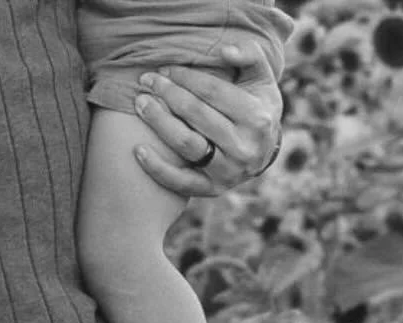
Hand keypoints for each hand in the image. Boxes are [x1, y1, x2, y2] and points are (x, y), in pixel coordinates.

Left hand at [132, 40, 283, 198]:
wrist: (265, 150)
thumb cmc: (257, 104)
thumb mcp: (262, 75)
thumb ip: (250, 54)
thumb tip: (225, 51)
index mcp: (256, 118)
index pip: (212, 91)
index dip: (185, 77)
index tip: (165, 69)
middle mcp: (243, 148)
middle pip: (196, 115)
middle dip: (168, 94)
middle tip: (146, 81)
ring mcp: (228, 173)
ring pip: (186, 145)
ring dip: (159, 122)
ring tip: (140, 104)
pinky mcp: (213, 190)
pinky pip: (181, 182)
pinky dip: (157, 169)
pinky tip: (138, 151)